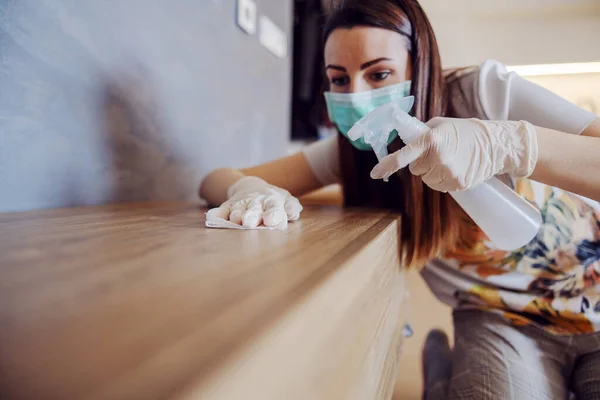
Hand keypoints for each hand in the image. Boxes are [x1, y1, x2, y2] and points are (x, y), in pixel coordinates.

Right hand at [209, 176, 302, 227]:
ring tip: (235, 220)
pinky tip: (215, 217)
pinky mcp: (228, 205)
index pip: (273, 207)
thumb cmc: (272, 199)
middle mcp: (255, 202)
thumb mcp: (285, 199)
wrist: (251, 187)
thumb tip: (294, 212)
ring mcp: (241, 203)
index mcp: (272, 201)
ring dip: (236, 214)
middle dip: (252, 215)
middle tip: (249, 223)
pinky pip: (222, 209)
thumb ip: (291, 206)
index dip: (273, 214)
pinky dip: (218, 214)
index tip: (270, 221)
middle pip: (254, 209)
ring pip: (238, 209)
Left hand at [370, 118, 537, 191]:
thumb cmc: (466, 131)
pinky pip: (439, 186)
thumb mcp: (441, 124)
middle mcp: (438, 158)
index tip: (375, 173)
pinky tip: (456, 168)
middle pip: (415, 169)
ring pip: (426, 179)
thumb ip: (421, 133)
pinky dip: (443, 179)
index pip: (404, 155)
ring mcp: (448, 173)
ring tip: (450, 160)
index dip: (387, 165)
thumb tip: (405, 139)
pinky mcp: (457, 185)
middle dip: (422, 162)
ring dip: (432, 172)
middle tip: (438, 152)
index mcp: (432, 140)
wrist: (496, 144)